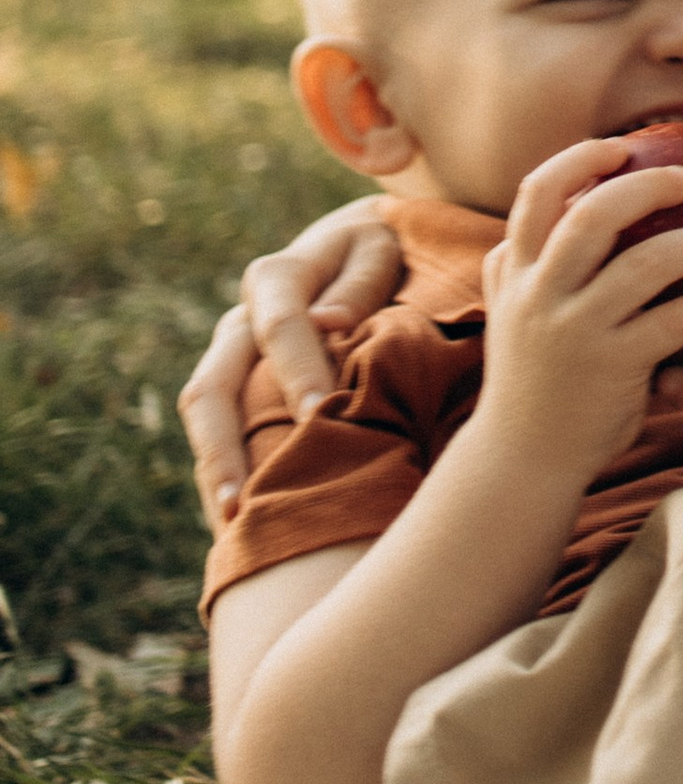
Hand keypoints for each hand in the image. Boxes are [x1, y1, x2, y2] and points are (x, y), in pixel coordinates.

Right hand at [182, 198, 407, 530]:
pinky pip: (219, 435)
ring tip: (231, 532)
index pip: (282, 328)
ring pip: (204, 419)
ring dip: (214, 474)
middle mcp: (239, 322)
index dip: (299, 371)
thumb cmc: (378, 253)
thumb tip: (331, 322)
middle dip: (223, 450)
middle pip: (212, 388)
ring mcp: (229, 359)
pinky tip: (240, 527)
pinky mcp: (233, 389)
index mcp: (277, 279)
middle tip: (242, 506)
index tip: (319, 415)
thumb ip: (358, 282)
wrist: (349, 250)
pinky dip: (224, 477)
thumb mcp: (377, 250)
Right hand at [477, 142, 682, 482]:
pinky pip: (671, 323)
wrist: (523, 458)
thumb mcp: (513, 309)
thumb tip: (558, 199)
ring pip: (642, 266)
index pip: (538, 192)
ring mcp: (574, 333)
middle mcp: (539, 296)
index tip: (621, 148)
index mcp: (516, 272)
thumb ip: (527, 260)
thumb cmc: (534, 374)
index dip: (580, 159)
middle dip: (645, 187)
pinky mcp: (611, 370)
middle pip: (592, 216)